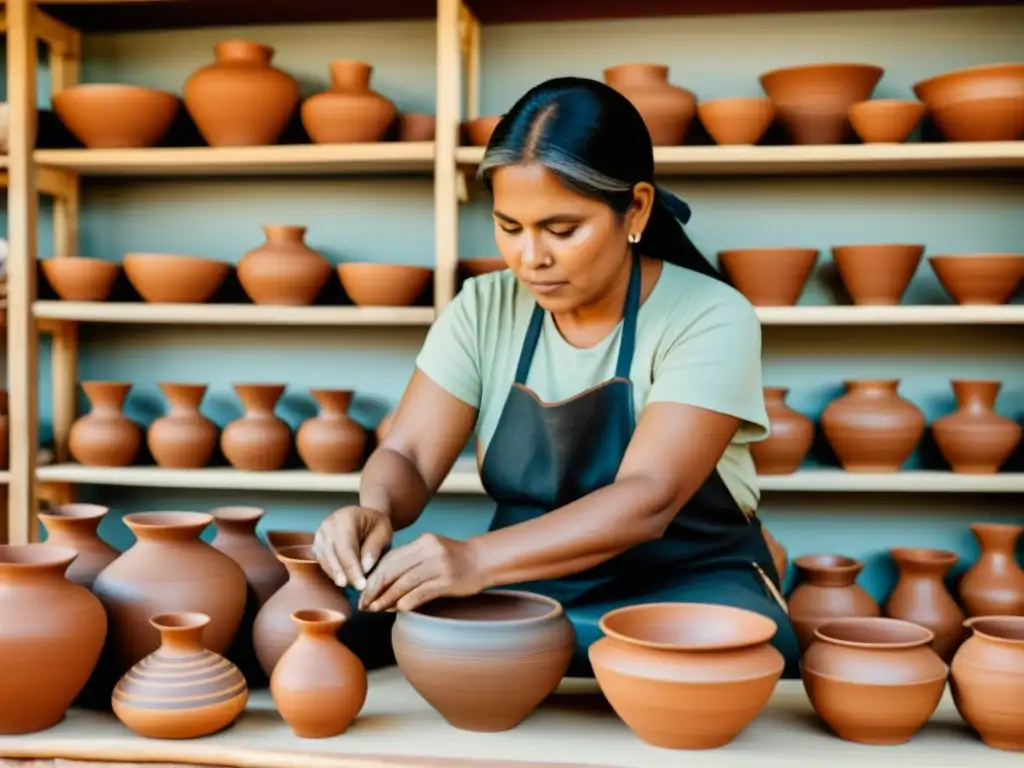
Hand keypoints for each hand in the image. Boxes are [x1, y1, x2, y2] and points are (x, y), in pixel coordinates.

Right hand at [313, 505, 392, 590]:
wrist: (364, 517)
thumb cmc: (376, 524)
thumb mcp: (383, 531)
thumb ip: (374, 547)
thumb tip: (364, 568)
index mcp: (345, 518)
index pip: (346, 546)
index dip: (352, 567)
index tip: (361, 584)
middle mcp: (328, 525)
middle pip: (332, 553)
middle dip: (343, 574)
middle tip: (356, 588)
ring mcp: (320, 534)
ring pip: (324, 559)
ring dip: (336, 575)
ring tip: (349, 587)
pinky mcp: (318, 544)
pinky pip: (322, 561)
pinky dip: (331, 572)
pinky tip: (342, 581)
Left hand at [359, 533, 486, 612]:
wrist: (484, 560)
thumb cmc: (454, 560)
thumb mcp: (431, 552)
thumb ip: (410, 562)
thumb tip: (382, 583)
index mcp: (423, 541)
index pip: (390, 559)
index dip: (373, 576)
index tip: (363, 592)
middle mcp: (429, 550)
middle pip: (394, 570)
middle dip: (375, 589)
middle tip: (364, 604)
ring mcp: (439, 565)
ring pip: (405, 582)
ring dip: (387, 598)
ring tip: (376, 609)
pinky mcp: (448, 580)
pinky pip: (422, 592)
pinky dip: (407, 601)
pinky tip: (398, 609)